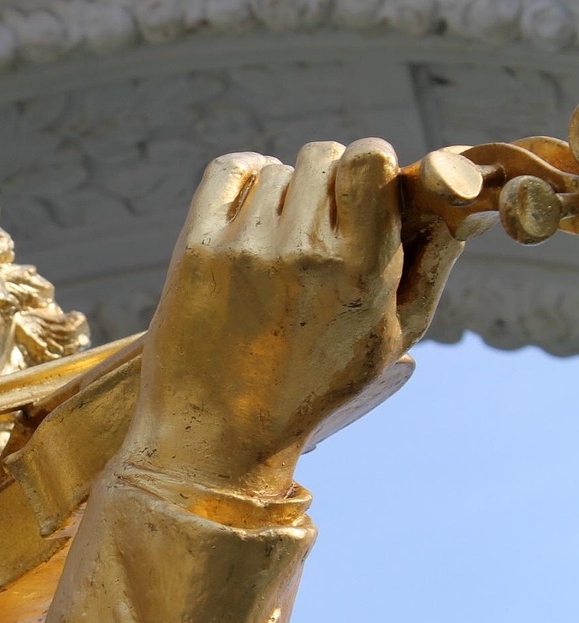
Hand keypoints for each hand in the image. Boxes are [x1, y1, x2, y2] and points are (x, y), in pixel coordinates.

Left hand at [123, 139, 463, 498]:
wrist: (216, 434)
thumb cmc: (310, 387)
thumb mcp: (389, 338)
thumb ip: (429, 265)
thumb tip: (458, 203)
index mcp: (361, 272)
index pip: (371, 157)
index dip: (370, 162)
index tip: (363, 187)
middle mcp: (303, 252)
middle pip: (324, 155)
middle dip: (328, 180)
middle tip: (318, 220)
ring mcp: (245, 249)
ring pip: (276, 169)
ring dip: (282, 193)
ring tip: (278, 240)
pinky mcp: (197, 249)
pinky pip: (228, 170)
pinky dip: (243, 176)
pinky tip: (248, 207)